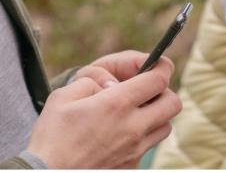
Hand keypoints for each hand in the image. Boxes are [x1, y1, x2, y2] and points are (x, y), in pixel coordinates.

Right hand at [26, 56, 180, 168]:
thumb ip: (91, 81)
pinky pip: (148, 147)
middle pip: (173, 103)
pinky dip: (141, 137)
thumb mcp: (64, 96)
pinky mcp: (131, 166)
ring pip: (165, 127)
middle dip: (164, 91)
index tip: (156, 63)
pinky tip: (120, 135)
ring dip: (156, 115)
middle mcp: (133, 127)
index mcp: (117, 104)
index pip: (159, 79)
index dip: (161, 66)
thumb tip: (111, 83)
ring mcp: (135, 150)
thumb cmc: (52, 135)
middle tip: (145, 89)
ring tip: (134, 112)